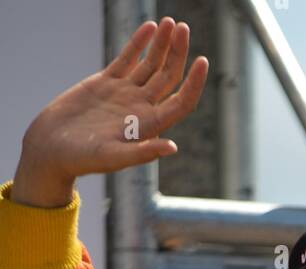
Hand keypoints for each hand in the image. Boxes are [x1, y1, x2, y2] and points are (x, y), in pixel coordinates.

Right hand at [12, 17, 207, 205]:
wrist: (53, 148)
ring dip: (162, 44)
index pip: (181, 102)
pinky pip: (128, 58)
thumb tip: (172, 146)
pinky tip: (150, 27)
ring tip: (171, 23)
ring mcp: (125, 93)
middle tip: (183, 28)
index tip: (203, 61)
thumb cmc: (82, 159)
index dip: (194, 83)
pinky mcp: (107, 82)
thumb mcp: (113, 157)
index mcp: (149, 126)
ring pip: (150, 64)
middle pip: (168, 77)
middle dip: (178, 53)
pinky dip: (139, 43)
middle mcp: (141, 108)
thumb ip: (142, 153)